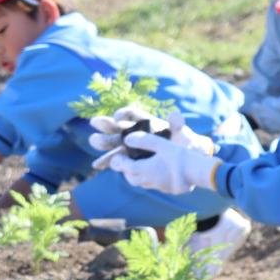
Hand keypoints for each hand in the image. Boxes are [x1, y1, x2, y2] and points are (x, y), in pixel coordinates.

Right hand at [90, 108, 215, 172]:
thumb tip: (175, 115)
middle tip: (96, 122)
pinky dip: (107, 161)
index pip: (131, 114)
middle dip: (106, 124)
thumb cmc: (183, 142)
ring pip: (114, 142)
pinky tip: (97, 165)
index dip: (123, 114)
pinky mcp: (130, 158)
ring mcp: (131, 145)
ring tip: (94, 140)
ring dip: (103, 141)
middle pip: (117, 126)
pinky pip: (116, 159)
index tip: (118, 118)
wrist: (186, 157)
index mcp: (145, 122)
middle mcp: (135, 131)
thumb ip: (177, 124)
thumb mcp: (182, 133)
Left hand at [106, 114, 218, 194]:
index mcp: (144, 169)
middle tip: (126, 162)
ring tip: (140, 167)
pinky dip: (150, 180)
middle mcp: (149, 180)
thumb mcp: (161, 143)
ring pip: (142, 184)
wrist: (199, 172)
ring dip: (137, 176)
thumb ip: (143, 140)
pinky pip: (155, 186)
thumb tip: (127, 138)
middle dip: (126, 171)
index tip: (117, 155)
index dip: (118, 161)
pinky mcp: (169, 190)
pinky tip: (158, 173)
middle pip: (131, 179)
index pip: (124, 167)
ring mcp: (160, 187)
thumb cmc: (180, 156)